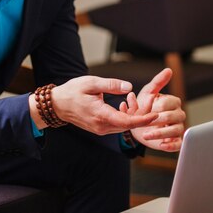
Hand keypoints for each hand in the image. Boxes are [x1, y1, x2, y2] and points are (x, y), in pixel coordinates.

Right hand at [43, 76, 157, 134]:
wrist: (57, 105)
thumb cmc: (73, 91)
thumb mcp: (91, 83)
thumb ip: (111, 85)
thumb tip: (128, 87)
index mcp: (101, 115)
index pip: (127, 122)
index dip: (143, 119)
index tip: (155, 115)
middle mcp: (102, 126)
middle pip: (128, 125)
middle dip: (143, 116)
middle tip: (153, 103)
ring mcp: (101, 129)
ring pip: (124, 126)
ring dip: (134, 117)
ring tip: (139, 101)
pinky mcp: (100, 128)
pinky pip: (117, 125)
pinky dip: (126, 117)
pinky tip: (127, 105)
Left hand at [128, 68, 185, 151]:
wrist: (137, 125)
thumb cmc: (144, 107)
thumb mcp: (148, 93)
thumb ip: (158, 81)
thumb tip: (169, 70)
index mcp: (174, 102)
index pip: (167, 103)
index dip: (154, 107)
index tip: (145, 110)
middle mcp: (179, 114)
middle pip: (171, 117)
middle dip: (155, 121)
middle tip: (142, 123)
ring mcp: (178, 128)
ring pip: (175, 131)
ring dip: (159, 133)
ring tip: (146, 135)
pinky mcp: (176, 141)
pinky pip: (178, 144)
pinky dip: (171, 145)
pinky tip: (161, 145)